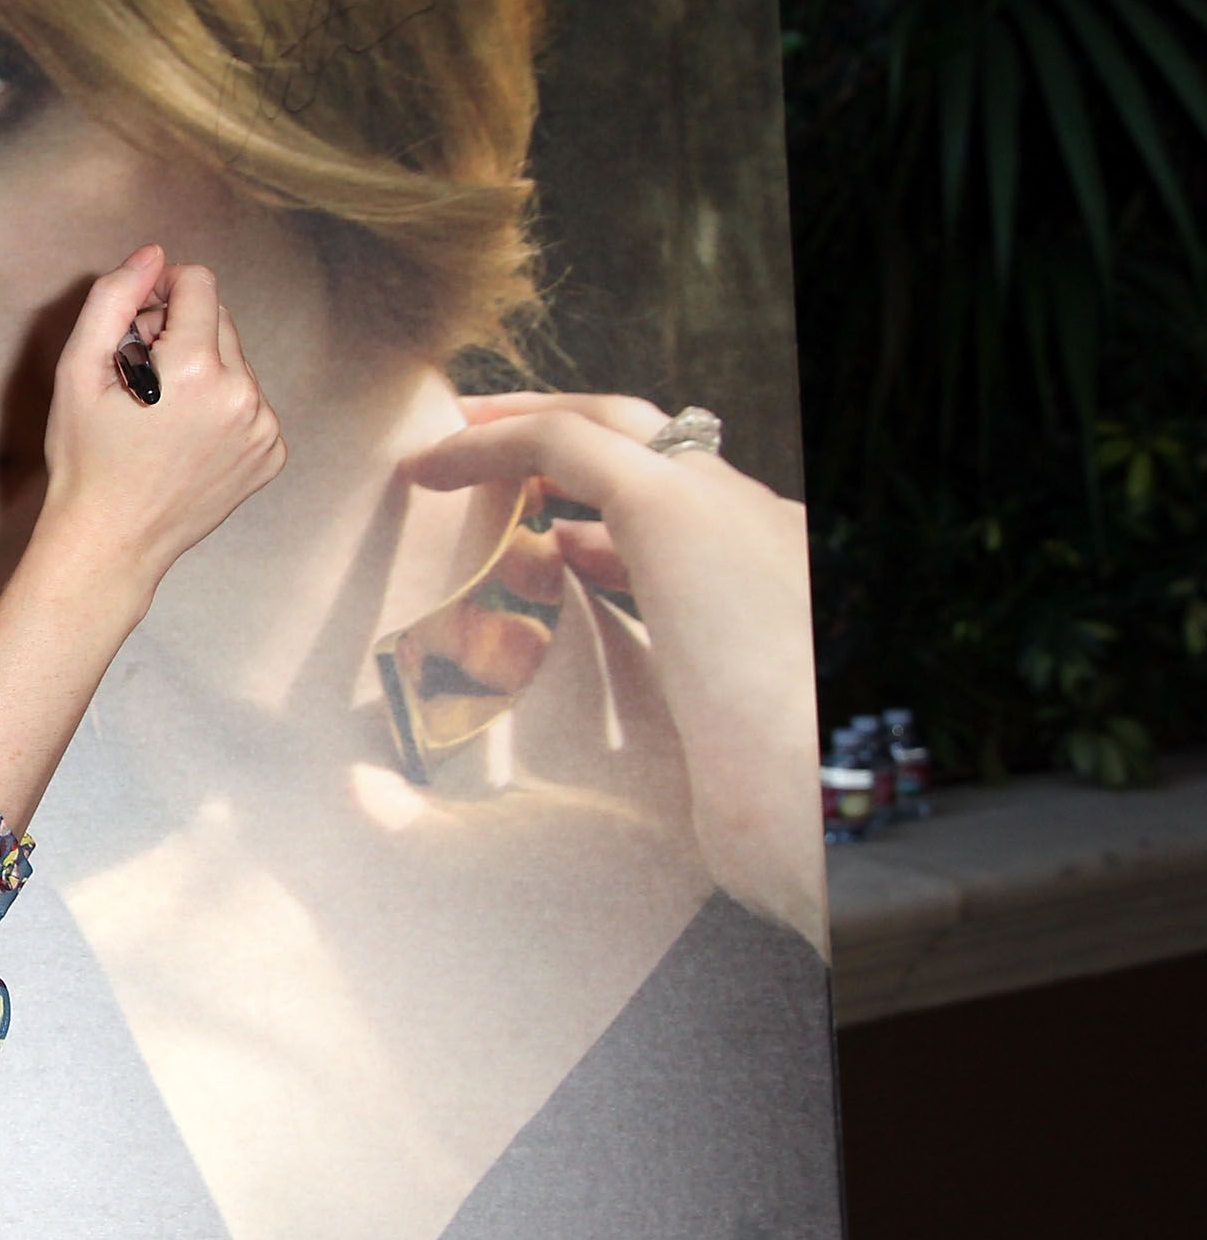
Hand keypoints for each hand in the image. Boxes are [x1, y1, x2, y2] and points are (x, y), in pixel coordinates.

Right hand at [31, 245, 287, 605]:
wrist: (111, 542)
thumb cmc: (86, 457)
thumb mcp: (77, 371)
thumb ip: (113, 300)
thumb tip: (153, 255)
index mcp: (196, 368)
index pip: (198, 283)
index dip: (160, 293)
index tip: (136, 327)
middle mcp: (243, 394)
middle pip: (218, 318)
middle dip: (179, 332)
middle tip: (139, 380)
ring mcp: (264, 428)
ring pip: (235, 359)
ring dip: (201, 369)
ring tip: (161, 415)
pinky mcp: (272, 453)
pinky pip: (250, 400)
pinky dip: (221, 406)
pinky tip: (185, 438)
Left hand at [400, 392, 823, 951]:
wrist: (812, 796)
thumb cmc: (770, 817)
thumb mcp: (722, 760)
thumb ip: (678, 741)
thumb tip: (652, 799)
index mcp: (789, 588)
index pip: (707, 522)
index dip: (625, 525)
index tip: (561, 542)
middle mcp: (766, 529)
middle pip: (664, 448)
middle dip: (574, 438)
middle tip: (492, 449)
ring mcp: (728, 507)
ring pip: (616, 426)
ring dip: (528, 423)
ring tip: (452, 441)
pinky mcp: (671, 505)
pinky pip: (560, 443)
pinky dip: (492, 442)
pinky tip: (427, 469)